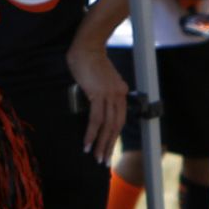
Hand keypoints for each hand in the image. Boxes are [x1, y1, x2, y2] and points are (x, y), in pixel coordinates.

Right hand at [66, 39, 127, 161]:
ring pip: (107, 126)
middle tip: (104, 161)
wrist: (87, 47)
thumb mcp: (101, 79)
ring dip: (101, 144)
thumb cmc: (90, 62)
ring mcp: (110, 95)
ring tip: (96, 157)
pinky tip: (87, 143)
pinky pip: (96, 119)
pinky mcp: (98, 94)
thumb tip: (97, 107)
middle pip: (116, 126)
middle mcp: (119, 95)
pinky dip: (92, 133)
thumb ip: (103, 93)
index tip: (107, 148)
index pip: (119, 119)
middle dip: (109, 146)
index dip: (113, 136)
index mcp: (121, 92)